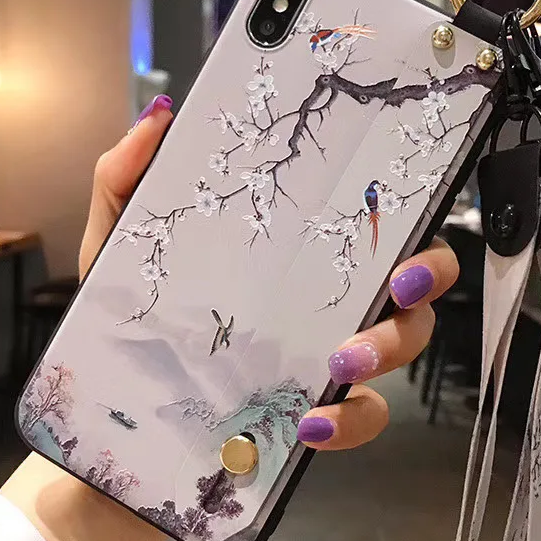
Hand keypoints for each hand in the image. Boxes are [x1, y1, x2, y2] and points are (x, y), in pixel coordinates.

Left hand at [80, 96, 460, 452]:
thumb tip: (159, 117)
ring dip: (392, 346)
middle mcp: (330, 299)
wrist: (115, 414)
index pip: (373, 221)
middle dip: (425, 278)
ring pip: (406, 344)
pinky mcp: (321, 416)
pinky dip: (352, 421)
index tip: (395, 215)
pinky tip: (313, 423)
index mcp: (298, 252)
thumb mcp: (119, 249)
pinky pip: (366, 417)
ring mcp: (332, 359)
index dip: (406, 213)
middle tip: (397, 287)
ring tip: (342, 363)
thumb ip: (127, 182)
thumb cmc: (129, 320)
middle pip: (413, 280)